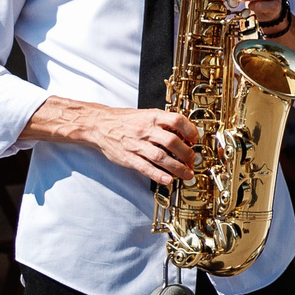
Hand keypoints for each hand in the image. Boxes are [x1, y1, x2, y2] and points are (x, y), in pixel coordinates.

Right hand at [85, 106, 199, 184]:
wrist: (99, 124)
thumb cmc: (124, 120)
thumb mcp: (146, 114)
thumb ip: (163, 122)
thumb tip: (184, 132)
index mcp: (152, 117)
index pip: (177, 120)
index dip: (190, 130)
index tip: (195, 139)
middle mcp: (146, 130)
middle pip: (172, 141)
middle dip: (186, 153)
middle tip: (193, 160)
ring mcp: (137, 144)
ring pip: (161, 157)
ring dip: (177, 168)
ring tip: (187, 174)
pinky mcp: (129, 157)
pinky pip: (145, 167)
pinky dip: (158, 175)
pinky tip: (168, 180)